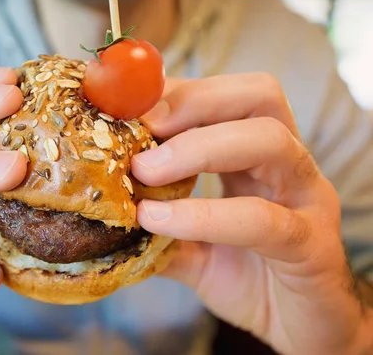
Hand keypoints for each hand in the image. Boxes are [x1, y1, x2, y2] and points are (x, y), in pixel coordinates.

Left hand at [132, 74, 372, 354]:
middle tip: (140, 126)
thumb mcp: (191, 245)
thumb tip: (103, 207)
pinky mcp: (313, 245)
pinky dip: (204, 214)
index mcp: (257, 155)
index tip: (126, 104)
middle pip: (258, 95)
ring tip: (144, 170)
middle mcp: (288, 164)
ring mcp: (307, 199)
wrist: (302, 327)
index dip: (176, 90)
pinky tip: (158, 219)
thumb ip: (156, 222)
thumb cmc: (248, 276)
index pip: (226, 95)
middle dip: (193, 101)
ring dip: (197, 147)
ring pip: (269, 141)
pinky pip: (261, 219)